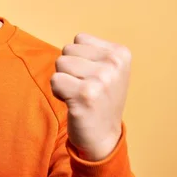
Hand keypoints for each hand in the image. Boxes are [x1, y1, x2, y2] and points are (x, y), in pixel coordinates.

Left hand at [51, 34, 130, 160]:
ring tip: (79, 94)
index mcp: (121, 53)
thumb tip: (72, 43)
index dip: (78, 58)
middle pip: (67, 50)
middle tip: (84, 88)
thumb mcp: (107, 69)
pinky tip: (73, 103)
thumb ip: (91, 51)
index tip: (92, 77)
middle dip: (69, 69)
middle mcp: (114, 64)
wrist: (103, 137)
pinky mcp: (86, 95)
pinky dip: (58, 92)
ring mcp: (102, 79)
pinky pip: (55, 80)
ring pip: (60, 63)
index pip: (79, 39)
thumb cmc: (99, 99)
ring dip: (63, 80)